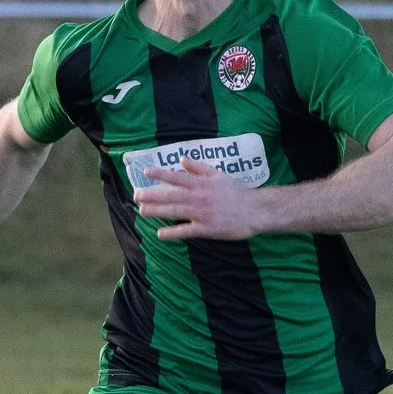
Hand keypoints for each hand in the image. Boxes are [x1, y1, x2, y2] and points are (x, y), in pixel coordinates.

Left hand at [135, 159, 274, 240]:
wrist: (256, 210)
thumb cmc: (237, 192)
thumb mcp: (218, 175)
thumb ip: (199, 167)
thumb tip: (181, 159)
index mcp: (202, 183)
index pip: (177, 177)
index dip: (160, 174)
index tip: (146, 172)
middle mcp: (200, 197)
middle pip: (171, 195)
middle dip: (152, 195)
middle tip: (136, 196)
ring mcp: (202, 214)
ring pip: (175, 212)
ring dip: (157, 211)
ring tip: (142, 211)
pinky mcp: (207, 229)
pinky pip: (186, 231)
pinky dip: (173, 233)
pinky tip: (160, 234)